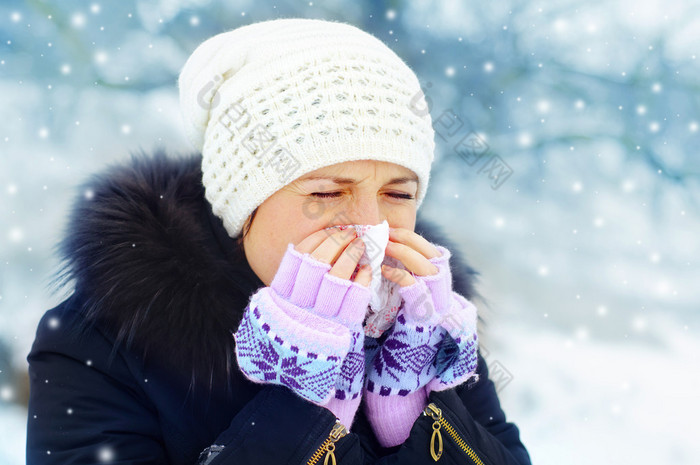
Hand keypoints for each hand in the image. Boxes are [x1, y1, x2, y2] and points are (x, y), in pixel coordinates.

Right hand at [234, 226, 372, 425]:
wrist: (298, 390)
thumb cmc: (292, 347)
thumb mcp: (278, 317)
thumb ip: (288, 288)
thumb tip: (303, 253)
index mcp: (279, 299)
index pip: (296, 259)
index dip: (314, 241)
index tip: (327, 231)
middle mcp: (298, 305)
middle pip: (318, 261)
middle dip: (336, 242)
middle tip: (350, 232)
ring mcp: (321, 316)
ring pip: (338, 274)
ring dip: (352, 254)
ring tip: (362, 243)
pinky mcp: (343, 329)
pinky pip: (356, 296)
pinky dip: (363, 277)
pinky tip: (368, 267)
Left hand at [380, 227, 478, 391]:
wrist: (400, 378)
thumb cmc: (393, 340)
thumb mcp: (398, 307)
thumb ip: (398, 285)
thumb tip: (381, 255)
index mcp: (437, 293)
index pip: (434, 255)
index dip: (415, 240)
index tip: (394, 229)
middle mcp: (442, 299)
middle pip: (435, 258)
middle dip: (410, 241)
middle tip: (385, 231)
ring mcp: (437, 310)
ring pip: (430, 269)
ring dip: (406, 253)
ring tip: (383, 244)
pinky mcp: (425, 321)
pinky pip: (416, 290)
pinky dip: (400, 276)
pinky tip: (383, 270)